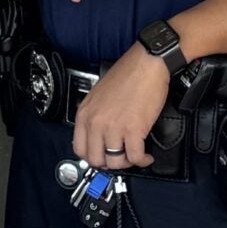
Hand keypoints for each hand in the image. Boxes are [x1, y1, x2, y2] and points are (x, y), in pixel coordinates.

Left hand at [71, 43, 170, 170]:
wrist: (146, 64)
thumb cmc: (126, 75)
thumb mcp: (98, 95)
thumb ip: (94, 116)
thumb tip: (98, 135)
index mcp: (85, 114)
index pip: (80, 149)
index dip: (92, 158)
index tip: (102, 157)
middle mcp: (96, 123)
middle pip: (96, 160)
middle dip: (109, 163)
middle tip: (120, 159)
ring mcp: (114, 128)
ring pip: (116, 161)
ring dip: (127, 163)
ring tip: (135, 157)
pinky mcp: (134, 129)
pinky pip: (135, 156)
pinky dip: (142, 160)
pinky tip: (146, 157)